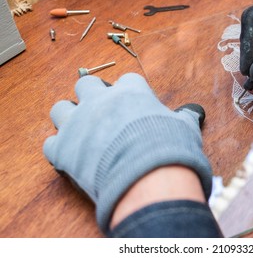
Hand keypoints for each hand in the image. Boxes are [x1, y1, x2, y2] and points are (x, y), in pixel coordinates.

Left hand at [43, 73, 211, 233]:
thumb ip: (185, 117)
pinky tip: (72, 157)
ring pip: (60, 109)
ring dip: (69, 118)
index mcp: (130, 92)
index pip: (127, 80)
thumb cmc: (170, 149)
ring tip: (82, 131)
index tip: (135, 105)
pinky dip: (60, 150)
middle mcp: (99, 101)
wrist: (148, 179)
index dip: (131, 93)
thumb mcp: (185, 129)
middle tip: (102, 112)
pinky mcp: (63, 150)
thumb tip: (195, 112)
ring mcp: (77, 124)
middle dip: (93, 95)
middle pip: (86, 84)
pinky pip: (51, 144)